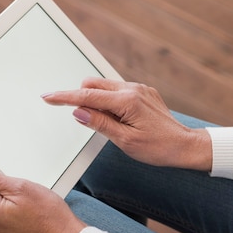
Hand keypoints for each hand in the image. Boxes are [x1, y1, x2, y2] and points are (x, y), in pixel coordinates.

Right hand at [42, 77, 211, 170]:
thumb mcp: (125, 141)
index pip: (87, 96)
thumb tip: (78, 111)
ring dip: (97, 100)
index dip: (64, 97)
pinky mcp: (143, 92)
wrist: (185, 146)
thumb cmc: (158, 148)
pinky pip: (118, 90)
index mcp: (127, 101)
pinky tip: (119, 119)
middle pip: (93, 84)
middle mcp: (132, 89)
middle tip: (84, 120)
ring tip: (109, 124)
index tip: (48, 97)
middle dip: (81, 98)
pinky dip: (110, 101)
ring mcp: (139, 89)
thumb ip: (99, 123)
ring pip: (105, 86)